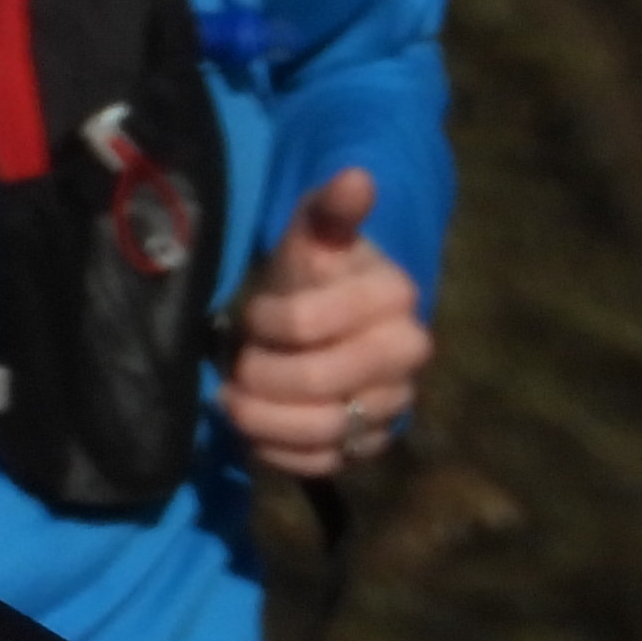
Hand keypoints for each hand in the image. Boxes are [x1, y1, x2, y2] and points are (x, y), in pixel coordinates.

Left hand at [226, 168, 431, 481]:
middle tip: (237, 363)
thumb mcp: (312, 236)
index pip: (308, 324)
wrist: (329, 321)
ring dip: (261, 419)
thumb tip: (357, 177)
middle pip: (315, 383)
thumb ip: (329, 211)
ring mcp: (394, 406)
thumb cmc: (314, 275)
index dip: (267, 321)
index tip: (253, 311)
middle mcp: (408, 356)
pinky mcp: (371, 446)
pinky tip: (255, 429)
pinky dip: (277, 451)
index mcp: (395, 297)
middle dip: (260, 375)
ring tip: (233, 399)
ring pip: (321, 430)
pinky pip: (322, 464)